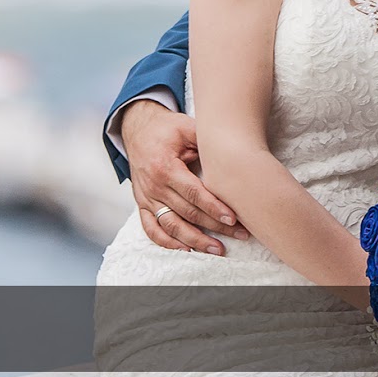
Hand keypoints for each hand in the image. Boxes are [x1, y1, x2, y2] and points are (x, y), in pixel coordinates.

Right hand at [119, 100, 247, 253]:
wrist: (138, 129)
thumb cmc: (166, 129)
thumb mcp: (186, 127)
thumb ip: (206, 143)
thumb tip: (232, 158)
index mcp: (164, 167)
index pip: (193, 193)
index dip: (213, 207)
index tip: (232, 218)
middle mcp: (153, 186)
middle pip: (187, 213)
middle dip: (214, 226)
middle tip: (239, 234)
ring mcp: (146, 197)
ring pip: (171, 226)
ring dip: (195, 241)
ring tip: (217, 249)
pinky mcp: (141, 204)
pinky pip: (151, 229)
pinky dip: (168, 243)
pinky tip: (187, 249)